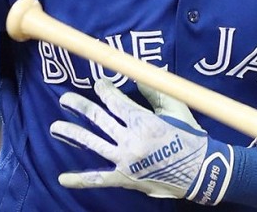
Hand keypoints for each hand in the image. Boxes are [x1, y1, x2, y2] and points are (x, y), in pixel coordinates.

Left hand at [50, 79, 233, 204]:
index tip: (98, 83)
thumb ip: (155, 92)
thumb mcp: (176, 108)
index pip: (116, 102)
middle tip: (65, 99)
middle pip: (99, 119)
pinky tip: (62, 178)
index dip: (104, 90)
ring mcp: (125, 160)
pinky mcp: (125, 178)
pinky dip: (80, 179)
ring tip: (55, 126)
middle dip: (80, 106)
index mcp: (143, 121)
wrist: (201, 171)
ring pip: (93, 144)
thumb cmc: (190, 135)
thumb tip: (138, 76)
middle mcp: (130, 140)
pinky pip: (99, 179)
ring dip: (72, 134)